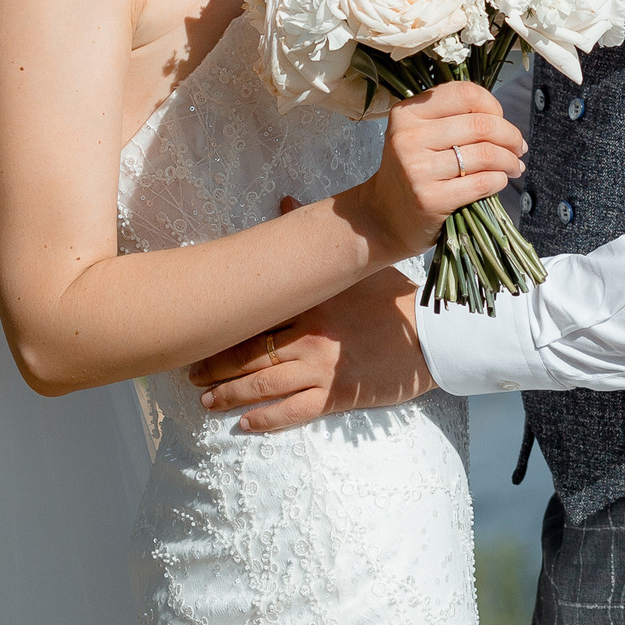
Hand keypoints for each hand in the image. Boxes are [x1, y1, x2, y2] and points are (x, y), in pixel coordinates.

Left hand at [189, 256, 433, 432]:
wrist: (432, 336)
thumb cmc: (393, 298)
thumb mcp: (353, 266)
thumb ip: (313, 239)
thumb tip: (284, 199)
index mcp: (310, 304)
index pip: (255, 319)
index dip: (223, 329)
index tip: (199, 333)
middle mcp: (310, 338)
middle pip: (250, 355)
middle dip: (217, 367)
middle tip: (191, 374)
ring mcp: (322, 369)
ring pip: (264, 386)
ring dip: (230, 395)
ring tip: (206, 401)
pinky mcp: (337, 396)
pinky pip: (293, 412)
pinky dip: (266, 420)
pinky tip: (245, 425)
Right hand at [342, 80, 523, 259]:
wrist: (385, 215)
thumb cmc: (413, 171)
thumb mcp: (419, 134)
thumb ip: (452, 117)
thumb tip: (502, 117)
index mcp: (407, 113)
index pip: (464, 94)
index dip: (492, 105)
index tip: (501, 119)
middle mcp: (408, 137)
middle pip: (480, 124)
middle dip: (510, 135)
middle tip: (519, 147)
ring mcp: (417, 169)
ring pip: (485, 154)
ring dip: (509, 160)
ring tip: (514, 166)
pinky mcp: (430, 199)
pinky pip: (481, 183)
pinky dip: (499, 180)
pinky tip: (499, 181)